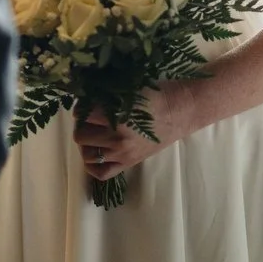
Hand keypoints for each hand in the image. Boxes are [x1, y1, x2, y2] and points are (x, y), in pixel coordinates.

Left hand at [71, 83, 195, 181]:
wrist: (181, 111)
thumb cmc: (158, 94)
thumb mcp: (130, 89)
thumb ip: (107, 94)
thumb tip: (84, 95)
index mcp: (118, 117)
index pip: (83, 114)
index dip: (82, 106)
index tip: (86, 102)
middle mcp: (118, 139)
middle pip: (81, 135)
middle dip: (82, 124)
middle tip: (90, 116)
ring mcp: (122, 154)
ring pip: (87, 154)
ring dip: (87, 142)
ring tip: (94, 132)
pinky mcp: (128, 163)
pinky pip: (100, 173)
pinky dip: (92, 164)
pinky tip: (96, 151)